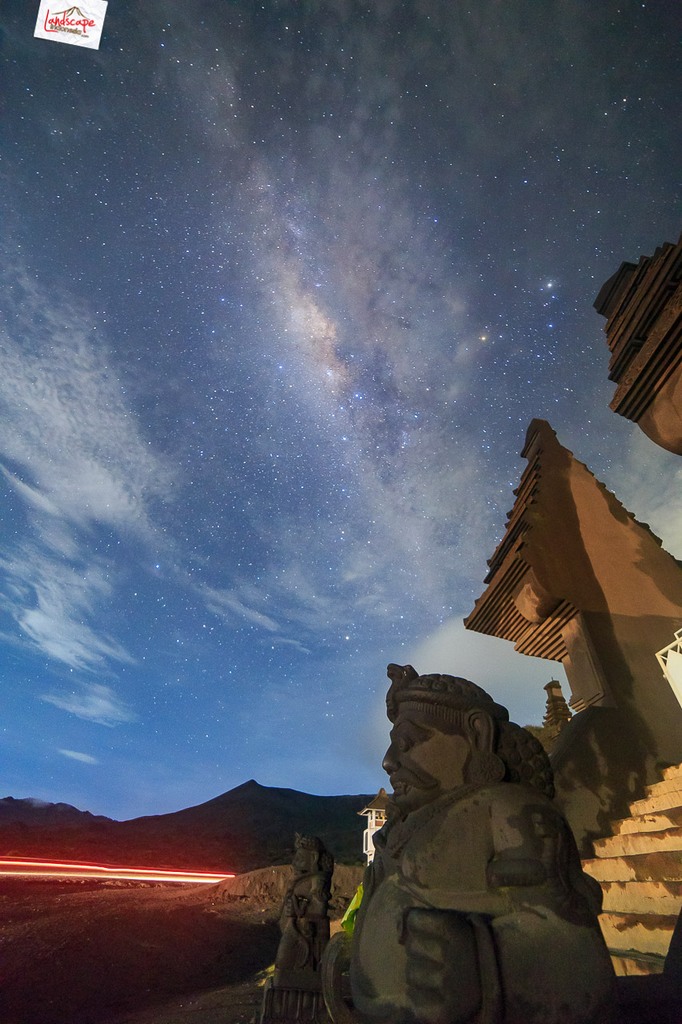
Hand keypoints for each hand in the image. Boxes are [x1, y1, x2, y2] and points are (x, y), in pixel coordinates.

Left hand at [403, 908, 480, 1023]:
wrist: (511, 982)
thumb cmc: (481, 949)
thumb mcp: (462, 925)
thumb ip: (432, 920)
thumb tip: (399, 925)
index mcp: (456, 931)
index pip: (414, 920)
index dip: (418, 925)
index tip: (429, 931)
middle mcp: (451, 957)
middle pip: (411, 948)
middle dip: (420, 950)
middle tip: (436, 956)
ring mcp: (448, 987)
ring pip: (410, 974)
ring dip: (419, 974)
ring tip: (437, 976)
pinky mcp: (446, 1012)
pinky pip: (413, 1000)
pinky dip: (418, 996)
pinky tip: (433, 993)